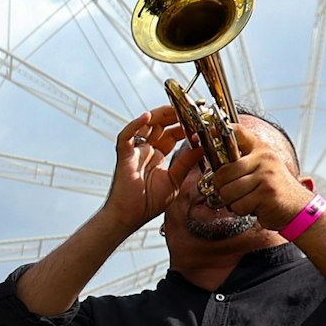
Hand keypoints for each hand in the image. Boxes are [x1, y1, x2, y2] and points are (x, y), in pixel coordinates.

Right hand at [102, 105, 191, 228]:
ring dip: (158, 115)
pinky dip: (134, 125)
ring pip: (144, 125)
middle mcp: (146, 150)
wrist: (130, 216)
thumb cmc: (148, 203)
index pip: (171, 134)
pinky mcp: (124, 156)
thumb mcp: (175, 180)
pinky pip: (126, 136)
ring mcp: (134, 152)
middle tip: (188, 109)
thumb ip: (186, 163)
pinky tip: (146, 117)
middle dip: (173, 115)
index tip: (198, 121)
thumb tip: (202, 147)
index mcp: (158, 156)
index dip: (184, 126)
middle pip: (159, 125)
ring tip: (172, 109)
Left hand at [201, 122, 311, 229]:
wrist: (298, 209)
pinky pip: (238, 205)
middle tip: (234, 192)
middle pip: (222, 173)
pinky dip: (242, 210)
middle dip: (222, 188)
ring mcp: (267, 174)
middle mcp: (264, 157)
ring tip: (247, 198)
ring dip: (232, 201)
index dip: (217, 132)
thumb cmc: (272, 191)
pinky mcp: (267, 192)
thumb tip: (210, 162)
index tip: (200, 137)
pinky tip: (254, 206)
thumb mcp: (260, 169)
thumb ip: (240, 163)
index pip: (236, 132)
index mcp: (260, 149)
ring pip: (227, 191)